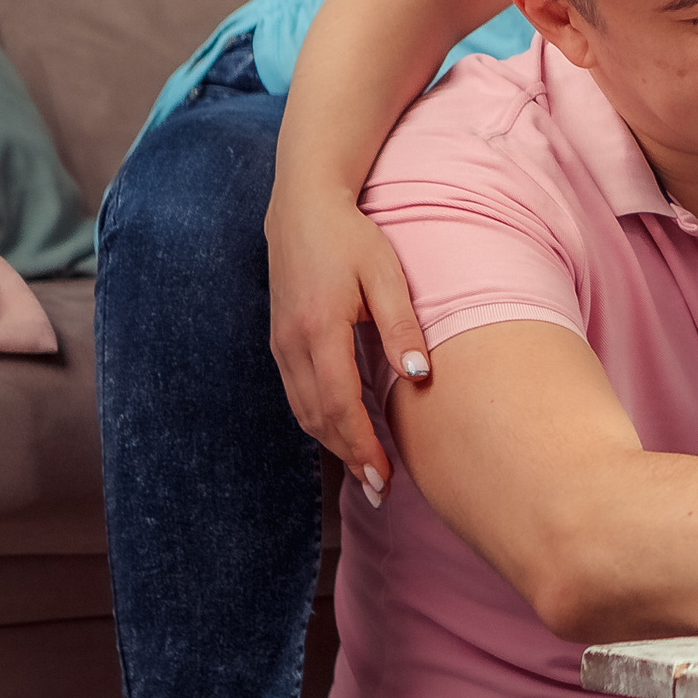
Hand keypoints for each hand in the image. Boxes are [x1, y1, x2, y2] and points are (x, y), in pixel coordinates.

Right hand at [265, 187, 433, 501]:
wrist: (301, 207)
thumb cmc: (351, 237)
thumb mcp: (386, 274)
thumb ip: (401, 326)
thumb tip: (418, 376)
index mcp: (320, 329)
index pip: (340, 405)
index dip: (362, 446)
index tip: (384, 478)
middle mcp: (292, 344)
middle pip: (318, 418)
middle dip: (350, 457)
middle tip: (380, 490)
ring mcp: (280, 344)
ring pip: (304, 411)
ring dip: (334, 444)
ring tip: (367, 472)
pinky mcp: (279, 342)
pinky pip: (297, 394)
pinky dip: (321, 421)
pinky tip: (345, 433)